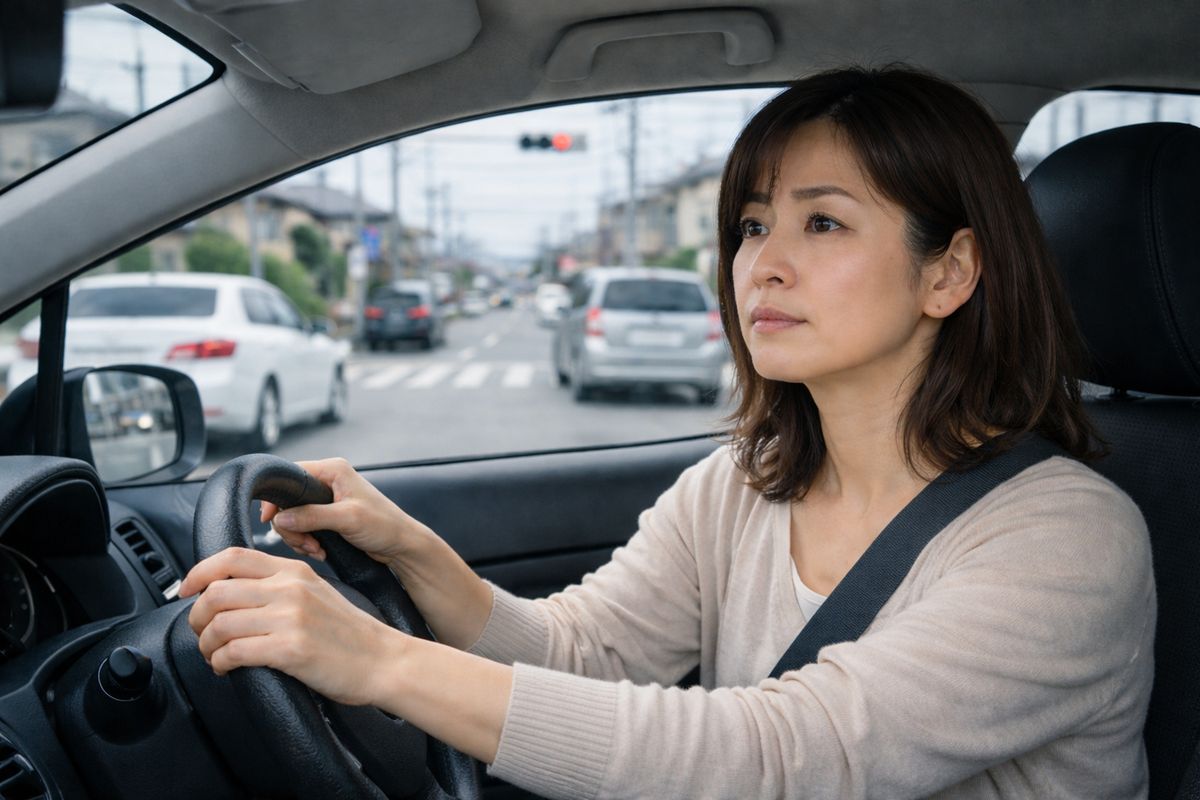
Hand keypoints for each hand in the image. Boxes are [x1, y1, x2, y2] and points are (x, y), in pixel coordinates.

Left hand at [179, 547, 404, 705]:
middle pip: (217, 592)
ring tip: (213, 654)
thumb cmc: (350, 634)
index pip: (232, 557)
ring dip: (205, 644)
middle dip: (196, 616)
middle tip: (199, 632)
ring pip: (219, 624)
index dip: (199, 572)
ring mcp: (290, 618)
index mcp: (295, 571)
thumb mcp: (317, 594)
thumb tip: (234, 593)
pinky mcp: (290, 649)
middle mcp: (290, 589)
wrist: (383, 660)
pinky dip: (220, 663)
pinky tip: (226, 668)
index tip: (186, 590)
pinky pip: (233, 652)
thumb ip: (281, 587)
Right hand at [261, 457, 428, 567]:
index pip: (290, 475)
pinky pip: (303, 527)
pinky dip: (306, 541)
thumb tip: (281, 518)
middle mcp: (328, 480)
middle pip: (288, 500)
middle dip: (292, 526)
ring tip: (316, 549)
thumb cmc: (383, 525)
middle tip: (305, 544)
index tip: (269, 520)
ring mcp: (327, 499)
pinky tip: (320, 550)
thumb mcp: (347, 519)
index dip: (277, 498)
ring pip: (293, 516)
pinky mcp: (328, 516)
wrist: (401, 545)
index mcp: (333, 470)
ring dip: (299, 537)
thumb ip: (312, 516)